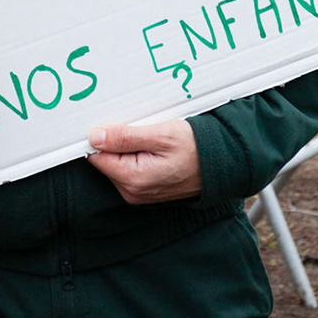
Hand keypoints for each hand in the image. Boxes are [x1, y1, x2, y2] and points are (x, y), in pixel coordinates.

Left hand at [85, 122, 201, 203]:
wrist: (222, 164)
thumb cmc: (195, 148)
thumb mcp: (160, 135)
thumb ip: (125, 137)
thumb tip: (95, 137)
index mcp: (132, 178)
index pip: (96, 156)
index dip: (102, 137)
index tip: (116, 124)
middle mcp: (132, 191)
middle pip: (106, 161)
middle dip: (117, 143)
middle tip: (141, 130)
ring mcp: (139, 194)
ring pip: (117, 165)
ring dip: (127, 149)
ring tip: (152, 140)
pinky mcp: (145, 192)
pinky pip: (129, 171)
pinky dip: (136, 157)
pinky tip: (154, 149)